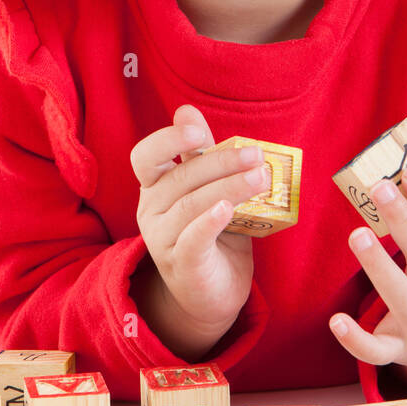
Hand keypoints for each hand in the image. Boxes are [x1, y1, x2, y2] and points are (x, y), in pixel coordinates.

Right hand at [130, 103, 271, 341]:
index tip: (199, 134)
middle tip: (257, 155)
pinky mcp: (183, 265)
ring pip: (192, 205)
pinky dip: (209, 221)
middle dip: (221, 162)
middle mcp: (152, 211)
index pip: (145, 157)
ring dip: (229, 187)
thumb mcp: (208, 189)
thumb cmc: (212, 234)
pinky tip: (228, 209)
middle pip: (181, 177)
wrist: (211, 295)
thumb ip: (199, 155)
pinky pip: (192, 239)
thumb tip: (186, 109)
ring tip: (261, 178)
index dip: (168, 140)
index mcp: (155, 187)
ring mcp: (163, 240)